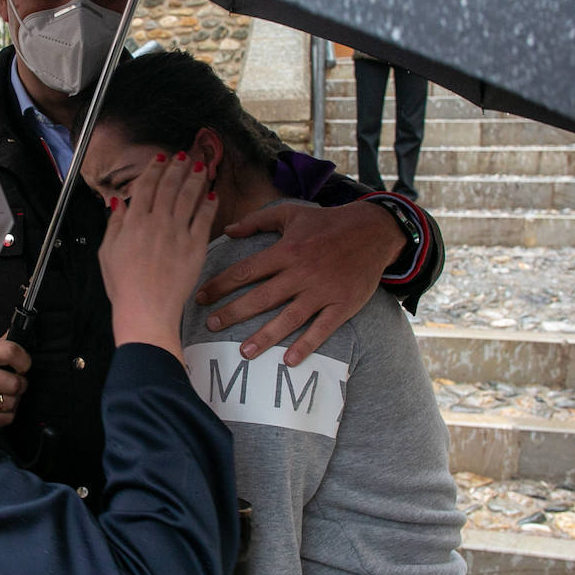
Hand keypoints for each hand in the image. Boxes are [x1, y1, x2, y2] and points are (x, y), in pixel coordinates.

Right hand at [0, 336, 30, 426]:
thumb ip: (8, 341)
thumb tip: (24, 327)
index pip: (11, 352)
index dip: (24, 361)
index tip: (23, 366)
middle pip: (14, 384)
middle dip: (20, 385)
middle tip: (15, 382)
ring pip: (10, 402)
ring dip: (13, 400)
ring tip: (5, 393)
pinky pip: (6, 418)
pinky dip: (7, 414)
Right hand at [99, 152, 215, 361]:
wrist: (145, 310)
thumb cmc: (123, 286)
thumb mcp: (107, 253)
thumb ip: (114, 225)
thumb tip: (117, 203)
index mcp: (133, 222)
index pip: (146, 186)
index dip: (154, 169)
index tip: (161, 157)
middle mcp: (156, 222)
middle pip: (169, 186)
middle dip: (178, 166)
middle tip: (185, 154)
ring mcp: (177, 233)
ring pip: (189, 197)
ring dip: (195, 178)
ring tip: (201, 165)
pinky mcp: (194, 247)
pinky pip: (204, 219)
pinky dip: (208, 204)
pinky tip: (212, 194)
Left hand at [194, 201, 401, 365]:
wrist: (374, 230)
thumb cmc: (327, 222)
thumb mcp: (291, 214)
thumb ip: (257, 220)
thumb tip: (228, 230)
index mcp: (286, 250)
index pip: (245, 270)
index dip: (220, 285)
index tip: (200, 297)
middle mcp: (301, 272)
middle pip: (262, 297)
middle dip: (234, 313)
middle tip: (211, 327)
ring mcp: (322, 290)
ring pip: (289, 317)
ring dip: (266, 336)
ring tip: (244, 353)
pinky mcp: (343, 304)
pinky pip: (322, 329)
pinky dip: (306, 345)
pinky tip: (288, 360)